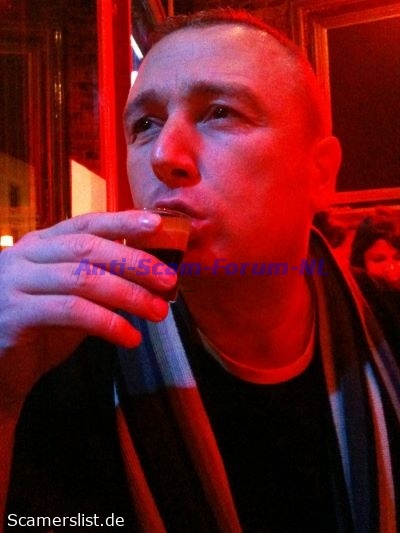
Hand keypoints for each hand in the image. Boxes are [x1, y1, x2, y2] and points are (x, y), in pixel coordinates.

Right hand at [0, 210, 175, 409]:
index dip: (122, 221)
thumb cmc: (39, 329)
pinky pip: (72, 312)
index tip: (157, 223)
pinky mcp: (15, 314)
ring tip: (158, 312)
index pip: (86, 223)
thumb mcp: (72, 297)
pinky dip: (108, 323)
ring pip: (83, 279)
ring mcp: (16, 282)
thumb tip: (152, 272)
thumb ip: (100, 280)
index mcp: (41, 244)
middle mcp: (25, 256)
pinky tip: (130, 338)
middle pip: (88, 248)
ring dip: (129, 295)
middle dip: (134, 262)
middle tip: (169, 280)